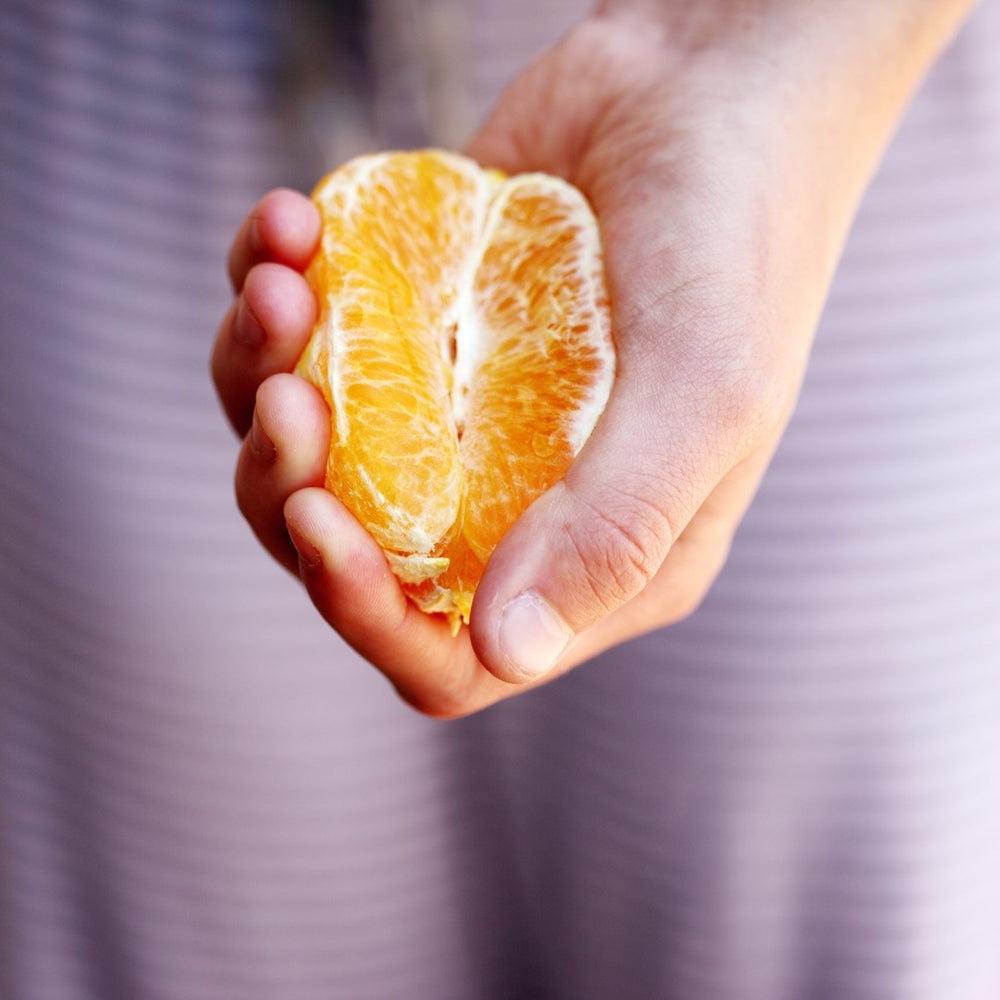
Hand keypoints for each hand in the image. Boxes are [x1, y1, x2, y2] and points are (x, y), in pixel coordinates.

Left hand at [212, 0, 969, 715]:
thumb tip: (508, 651)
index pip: (454, 656)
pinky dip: (267, 294)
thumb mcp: (707, 397)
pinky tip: (293, 225)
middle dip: (291, 489)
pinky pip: (303, 349)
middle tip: (290, 387)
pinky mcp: (414, 334)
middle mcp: (515, 506)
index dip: (368, 613)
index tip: (318, 516)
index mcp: (596, 561)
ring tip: (287, 282)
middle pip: (358, 559)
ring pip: (309, 457)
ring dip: (260, 378)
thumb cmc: (737, 244)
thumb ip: (615, 530)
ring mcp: (456, 419)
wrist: (707, 89)